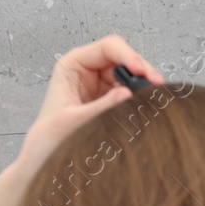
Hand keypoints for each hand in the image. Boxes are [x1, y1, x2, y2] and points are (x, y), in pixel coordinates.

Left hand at [11, 36, 164, 185]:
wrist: (47, 156)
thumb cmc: (51, 136)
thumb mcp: (74, 120)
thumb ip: (101, 107)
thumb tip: (127, 94)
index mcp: (73, 65)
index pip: (107, 48)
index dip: (127, 55)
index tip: (141, 71)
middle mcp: (89, 71)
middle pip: (124, 59)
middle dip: (142, 70)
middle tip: (157, 85)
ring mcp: (102, 86)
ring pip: (131, 76)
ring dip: (144, 84)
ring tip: (155, 96)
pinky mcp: (111, 101)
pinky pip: (131, 94)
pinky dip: (142, 98)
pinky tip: (147, 105)